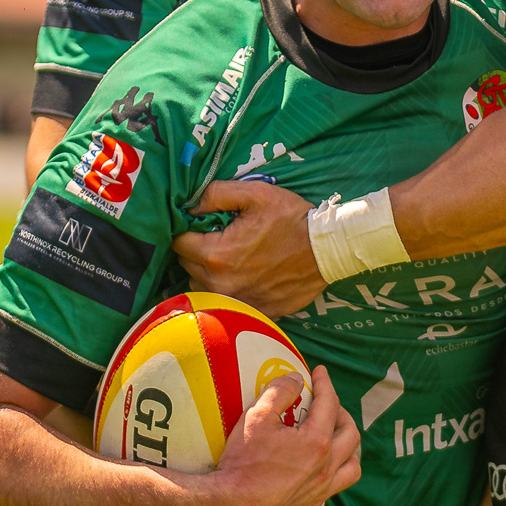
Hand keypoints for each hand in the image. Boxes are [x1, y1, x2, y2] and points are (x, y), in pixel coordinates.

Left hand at [172, 179, 325, 317]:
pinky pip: (224, 302)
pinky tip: (245, 275)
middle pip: (187, 267)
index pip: (179, 244)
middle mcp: (220, 284)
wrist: (326, 251)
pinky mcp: (252, 312)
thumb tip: (191, 204)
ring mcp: (236, 302)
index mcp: (216, 254)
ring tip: (229, 258)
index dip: (188, 230)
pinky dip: (227, 289)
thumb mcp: (255, 194)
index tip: (203, 224)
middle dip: (196, 250)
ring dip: (207, 273)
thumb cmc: (291, 219)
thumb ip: (216, 194)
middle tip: (219, 237)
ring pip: (201, 287)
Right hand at [214, 366, 360, 505]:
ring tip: (338, 445)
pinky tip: (322, 500)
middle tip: (328, 407)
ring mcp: (318, 495)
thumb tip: (296, 379)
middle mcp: (326, 468)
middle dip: (343, 415)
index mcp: (317, 441)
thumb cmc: (243, 462)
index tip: (320, 372)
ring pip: (351, 471)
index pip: (330, 404)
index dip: (325, 384)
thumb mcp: (257, 416)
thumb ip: (280, 391)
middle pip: (351, 437)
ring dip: (350, 453)